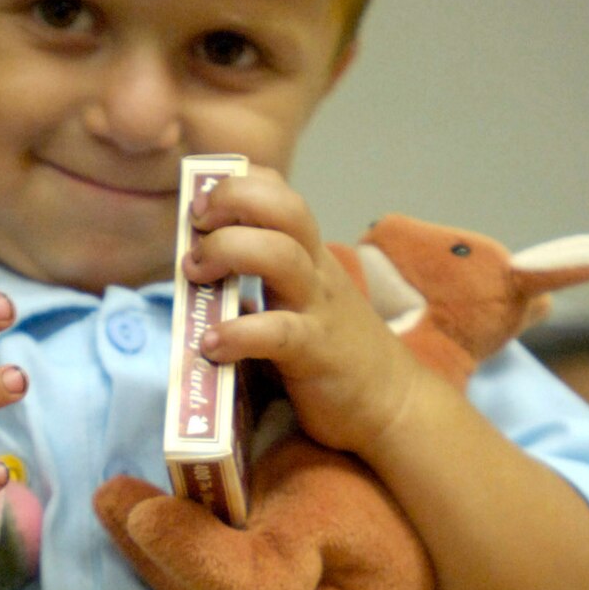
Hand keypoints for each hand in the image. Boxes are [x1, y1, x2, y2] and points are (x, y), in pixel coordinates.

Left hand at [185, 167, 421, 460]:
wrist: (393, 404)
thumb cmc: (334, 353)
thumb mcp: (299, 304)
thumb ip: (259, 286)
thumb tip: (197, 279)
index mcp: (308, 257)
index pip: (280, 194)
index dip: (239, 185)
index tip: (200, 206)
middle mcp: (315, 271)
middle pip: (284, 208)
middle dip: (232, 201)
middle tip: (195, 229)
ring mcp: (318, 308)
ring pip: (281, 255)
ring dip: (228, 251)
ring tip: (195, 274)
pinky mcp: (316, 352)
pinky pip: (277, 332)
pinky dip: (237, 333)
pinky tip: (211, 345)